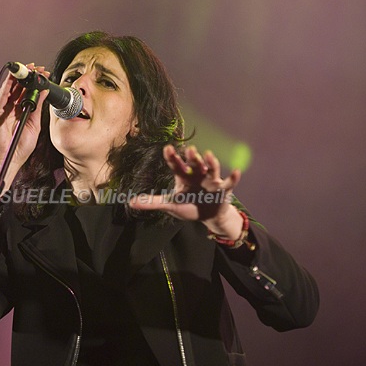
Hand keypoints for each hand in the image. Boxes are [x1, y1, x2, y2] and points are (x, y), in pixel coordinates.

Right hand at [0, 64, 49, 186]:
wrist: (11, 158)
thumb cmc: (21, 146)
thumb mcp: (35, 124)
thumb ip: (38, 108)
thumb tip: (45, 92)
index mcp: (22, 110)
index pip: (28, 92)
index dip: (35, 82)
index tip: (43, 74)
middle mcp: (12, 108)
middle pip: (20, 87)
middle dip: (28, 76)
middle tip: (37, 68)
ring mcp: (4, 109)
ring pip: (11, 89)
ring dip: (19, 78)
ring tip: (27, 68)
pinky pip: (2, 96)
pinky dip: (6, 86)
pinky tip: (12, 78)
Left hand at [129, 144, 243, 238]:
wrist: (209, 216)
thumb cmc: (189, 207)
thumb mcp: (170, 206)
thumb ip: (151, 203)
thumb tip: (130, 202)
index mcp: (184, 177)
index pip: (176, 165)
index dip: (172, 157)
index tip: (166, 148)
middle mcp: (198, 175)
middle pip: (194, 164)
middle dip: (192, 158)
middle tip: (188, 150)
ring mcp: (212, 181)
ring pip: (211, 169)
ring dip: (210, 162)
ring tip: (207, 155)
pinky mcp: (223, 189)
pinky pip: (230, 182)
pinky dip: (233, 177)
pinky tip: (236, 171)